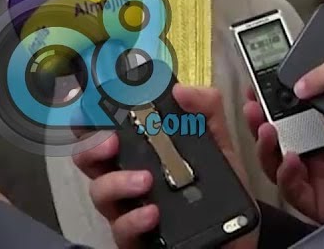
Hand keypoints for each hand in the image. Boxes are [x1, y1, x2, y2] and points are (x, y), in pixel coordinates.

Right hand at [74, 85, 249, 248]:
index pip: (103, 127)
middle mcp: (126, 177)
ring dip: (117, 182)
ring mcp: (127, 208)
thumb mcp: (219, 146)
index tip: (93, 102)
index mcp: (140, 151)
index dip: (90, 114)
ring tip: (145, 181)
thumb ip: (206, 111)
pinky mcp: (136, 238)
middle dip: (91, 146)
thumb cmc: (217, 191)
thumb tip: (182, 90)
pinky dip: (134, 219)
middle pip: (87, 158)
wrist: (236, 237)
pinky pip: (122, 230)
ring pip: (99, 192)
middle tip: (111, 141)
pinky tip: (153, 213)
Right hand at [245, 89, 323, 223]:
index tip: (261, 82)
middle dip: (262, 118)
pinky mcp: (321, 203)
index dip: (276, 97)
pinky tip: (291, 160)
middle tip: (253, 103)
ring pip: (280, 160)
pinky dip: (287, 175)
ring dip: (267, 145)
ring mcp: (321, 177)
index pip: (299, 109)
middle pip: (282, 134)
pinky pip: (295, 190)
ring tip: (266, 129)